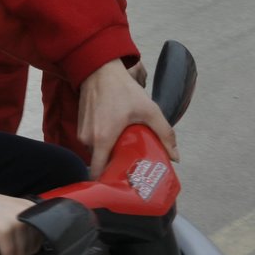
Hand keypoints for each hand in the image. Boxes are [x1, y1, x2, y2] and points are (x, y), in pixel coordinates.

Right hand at [0, 188, 41, 254]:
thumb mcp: (12, 208)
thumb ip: (23, 219)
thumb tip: (31, 240)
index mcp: (30, 209)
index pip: (40, 237)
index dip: (29, 247)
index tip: (19, 249)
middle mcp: (24, 216)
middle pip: (31, 247)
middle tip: (8, 253)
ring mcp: (14, 224)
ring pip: (20, 254)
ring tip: (1, 253)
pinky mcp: (2, 233)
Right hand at [78, 59, 178, 178]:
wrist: (100, 69)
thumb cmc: (122, 89)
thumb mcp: (149, 110)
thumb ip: (164, 133)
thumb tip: (175, 156)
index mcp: (103, 139)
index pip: (98, 173)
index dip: (108, 182)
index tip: (120, 185)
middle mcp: (88, 139)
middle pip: (100, 163)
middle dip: (113, 166)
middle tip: (129, 164)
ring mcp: (82, 132)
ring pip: (96, 152)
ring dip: (108, 152)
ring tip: (124, 147)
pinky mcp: (80, 126)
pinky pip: (91, 142)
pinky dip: (102, 141)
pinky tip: (115, 134)